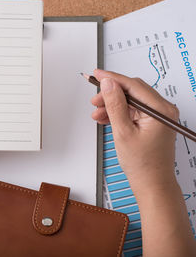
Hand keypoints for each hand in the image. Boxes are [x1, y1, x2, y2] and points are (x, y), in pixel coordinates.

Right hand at [90, 69, 195, 256]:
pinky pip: (132, 111)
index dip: (112, 78)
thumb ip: (115, 105)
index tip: (97, 74)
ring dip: (112, 105)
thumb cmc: (143, 164)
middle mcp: (162, 110)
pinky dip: (118, 113)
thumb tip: (109, 84)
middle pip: (132, 91)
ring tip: (97, 112)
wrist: (151, 184)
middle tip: (94, 99)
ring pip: (130, 101)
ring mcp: (157, 117)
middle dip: (111, 93)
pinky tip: (105, 118)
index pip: (133, 85)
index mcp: (160, 110)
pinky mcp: (152, 123)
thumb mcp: (123, 132)